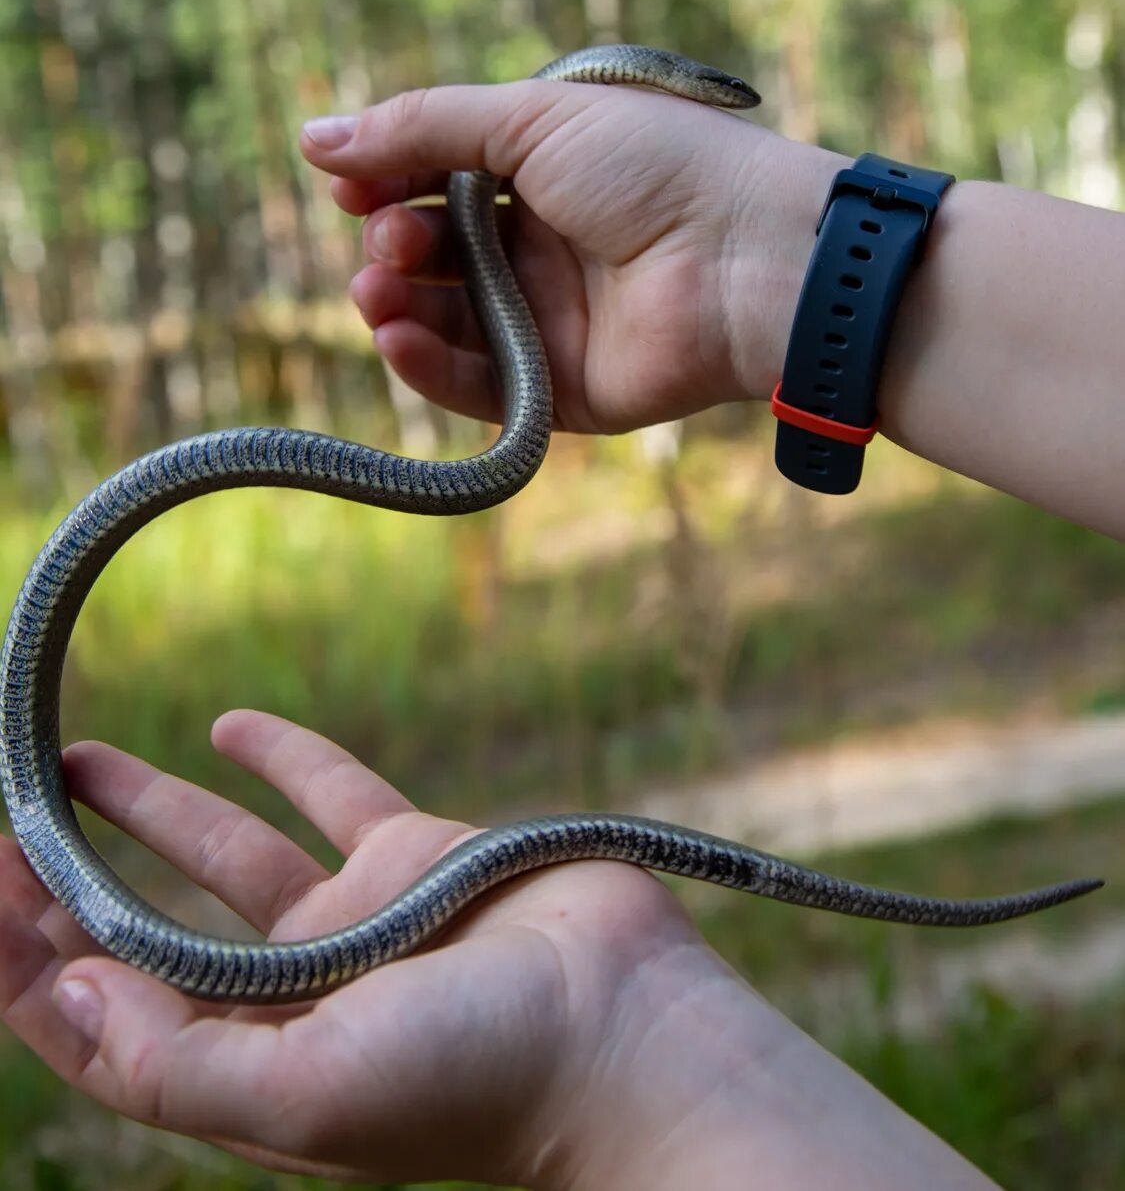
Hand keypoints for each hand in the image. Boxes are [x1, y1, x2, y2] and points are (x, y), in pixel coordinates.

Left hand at [1, 710, 994, 1187]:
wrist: (626, 1026)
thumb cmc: (477, 1080)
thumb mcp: (312, 1094)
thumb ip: (178, 1059)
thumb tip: (60, 997)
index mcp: (249, 1067)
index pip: (102, 1019)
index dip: (28, 962)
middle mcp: (283, 999)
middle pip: (143, 932)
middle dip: (65, 883)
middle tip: (3, 816)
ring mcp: (345, 923)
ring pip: (221, 854)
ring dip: (146, 807)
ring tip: (70, 758)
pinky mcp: (406, 857)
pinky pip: (325, 795)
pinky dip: (278, 758)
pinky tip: (228, 726)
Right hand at [300, 82, 845, 431]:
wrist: (748, 258)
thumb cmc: (655, 168)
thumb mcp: (532, 120)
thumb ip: (422, 127)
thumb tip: (314, 135)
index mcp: (545, 174)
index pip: (438, 180)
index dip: (386, 180)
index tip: (344, 182)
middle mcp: (544, 248)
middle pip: (434, 253)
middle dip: (393, 240)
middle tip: (390, 235)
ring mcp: (552, 321)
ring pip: (445, 322)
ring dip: (396, 303)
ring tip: (376, 286)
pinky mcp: (562, 389)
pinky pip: (478, 384)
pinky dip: (427, 364)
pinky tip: (396, 334)